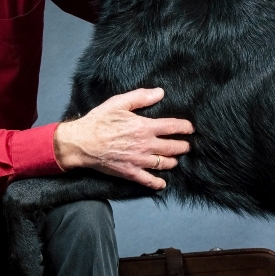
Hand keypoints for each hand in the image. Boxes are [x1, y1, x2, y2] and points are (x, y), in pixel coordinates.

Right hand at [52, 88, 192, 189]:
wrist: (82, 143)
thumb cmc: (99, 121)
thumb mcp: (119, 103)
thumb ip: (141, 97)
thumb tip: (160, 92)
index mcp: (144, 127)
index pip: (172, 127)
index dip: (185, 127)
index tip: (191, 128)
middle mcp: (146, 145)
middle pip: (173, 147)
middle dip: (183, 146)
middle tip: (188, 146)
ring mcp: (139, 160)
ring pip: (164, 163)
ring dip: (173, 161)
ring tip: (176, 159)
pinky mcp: (130, 172)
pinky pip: (148, 180)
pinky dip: (158, 183)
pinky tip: (162, 183)